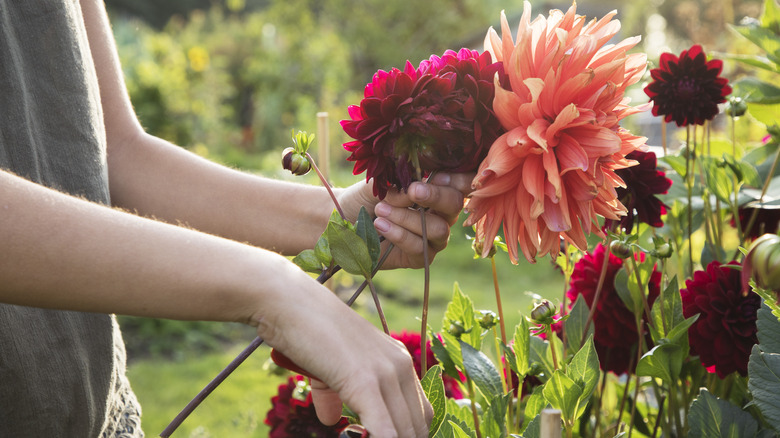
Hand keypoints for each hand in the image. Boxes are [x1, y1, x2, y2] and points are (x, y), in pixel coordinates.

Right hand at [256, 266, 432, 436]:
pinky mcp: (365, 383)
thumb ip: (334, 394)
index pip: (420, 413)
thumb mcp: (328, 367)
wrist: (288, 304)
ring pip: (406, 432)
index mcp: (398, 361)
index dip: (406, 434)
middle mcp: (401, 366)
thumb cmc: (305, 332)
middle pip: (417, 426)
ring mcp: (386, 374)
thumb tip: (332, 420)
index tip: (380, 436)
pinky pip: (385, 432)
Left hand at [338, 172, 474, 269]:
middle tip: (413, 191)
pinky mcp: (419, 258)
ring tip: (380, 210)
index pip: (462, 184)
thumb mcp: (381, 183)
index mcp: (437, 190)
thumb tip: (413, 189)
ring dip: (408, 218)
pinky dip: (400, 235)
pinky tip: (381, 225)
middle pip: (455, 205)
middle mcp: (440, 214)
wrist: (345, 219)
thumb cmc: (367, 197)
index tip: (435, 175)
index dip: (457, 180)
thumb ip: (399, 183)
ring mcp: (432, 238)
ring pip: (438, 229)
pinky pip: (420, 248)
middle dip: (435, 197)